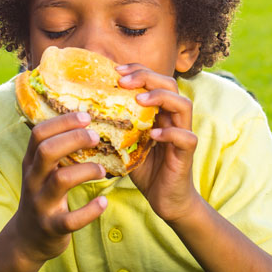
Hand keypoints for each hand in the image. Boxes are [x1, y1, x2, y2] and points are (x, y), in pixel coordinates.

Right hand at [12, 112, 107, 263]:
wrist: (27, 239)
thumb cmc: (43, 195)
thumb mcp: (42, 171)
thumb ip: (57, 150)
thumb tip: (86, 122)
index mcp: (31, 163)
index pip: (39, 133)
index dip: (62, 121)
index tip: (86, 117)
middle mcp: (33, 180)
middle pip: (47, 151)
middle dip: (74, 139)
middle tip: (96, 137)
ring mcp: (41, 204)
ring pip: (60, 180)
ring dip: (86, 170)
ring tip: (102, 169)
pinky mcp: (52, 227)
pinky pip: (71, 220)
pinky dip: (90, 210)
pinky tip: (103, 202)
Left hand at [118, 64, 200, 222]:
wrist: (166, 200)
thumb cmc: (146, 170)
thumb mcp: (127, 144)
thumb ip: (116, 128)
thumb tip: (85, 113)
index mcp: (161, 112)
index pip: (155, 80)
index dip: (138, 71)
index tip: (116, 71)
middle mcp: (174, 119)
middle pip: (170, 85)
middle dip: (147, 77)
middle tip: (123, 80)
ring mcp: (182, 135)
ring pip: (183, 105)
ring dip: (161, 98)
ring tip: (140, 100)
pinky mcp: (186, 155)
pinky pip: (186, 137)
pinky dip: (170, 133)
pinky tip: (153, 135)